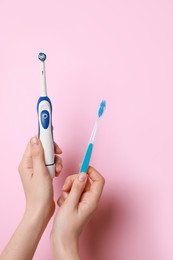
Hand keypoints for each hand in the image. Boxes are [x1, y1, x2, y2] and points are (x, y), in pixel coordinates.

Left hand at [0, 136, 62, 259]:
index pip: (34, 142)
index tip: (50, 126)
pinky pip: (51, 163)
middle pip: (42, 147)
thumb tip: (36, 138)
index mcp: (26, 162)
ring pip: (49, 155)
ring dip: (56, 159)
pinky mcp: (43, 173)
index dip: (43, 134)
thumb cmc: (39, 194)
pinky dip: (56, 165)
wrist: (42, 210)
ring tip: (57, 169)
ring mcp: (37, 168)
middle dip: (52, 149)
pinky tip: (58, 173)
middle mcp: (30, 164)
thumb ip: (39, 154)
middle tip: (59, 152)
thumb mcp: (40, 172)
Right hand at [50, 167, 104, 258]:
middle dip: (74, 181)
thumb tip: (83, 174)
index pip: (98, 180)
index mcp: (92, 200)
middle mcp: (89, 200)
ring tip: (64, 199)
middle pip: (85, 180)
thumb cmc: (67, 227)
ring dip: (68, 189)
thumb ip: (77, 187)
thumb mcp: (70, 204)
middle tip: (66, 188)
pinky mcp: (76, 203)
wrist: (61, 241)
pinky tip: (63, 204)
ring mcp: (82, 202)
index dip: (91, 171)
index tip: (81, 166)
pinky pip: (72, 192)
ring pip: (77, 185)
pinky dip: (66, 195)